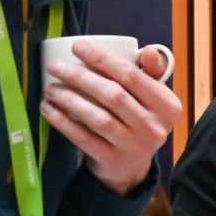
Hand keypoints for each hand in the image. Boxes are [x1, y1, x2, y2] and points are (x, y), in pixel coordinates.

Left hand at [42, 42, 181, 195]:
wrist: (131, 168)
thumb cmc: (138, 120)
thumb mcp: (152, 97)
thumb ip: (151, 71)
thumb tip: (146, 50)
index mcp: (167, 106)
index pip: (132, 76)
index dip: (102, 59)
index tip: (77, 47)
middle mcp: (154, 127)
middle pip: (113, 95)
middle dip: (80, 77)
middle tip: (55, 66)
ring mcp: (134, 147)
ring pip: (98, 118)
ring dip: (69, 99)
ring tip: (51, 88)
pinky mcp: (113, 161)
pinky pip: (84, 139)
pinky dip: (63, 122)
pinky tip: (48, 109)